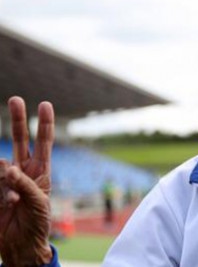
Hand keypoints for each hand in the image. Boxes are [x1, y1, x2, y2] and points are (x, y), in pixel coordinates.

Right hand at [0, 97, 54, 265]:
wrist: (21, 245)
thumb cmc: (37, 223)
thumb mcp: (38, 202)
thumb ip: (24, 183)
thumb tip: (7, 167)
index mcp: (40, 171)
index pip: (43, 142)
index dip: (44, 124)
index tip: (45, 104)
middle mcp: (23, 170)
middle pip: (20, 139)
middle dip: (18, 120)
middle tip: (16, 99)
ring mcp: (6, 179)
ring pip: (1, 165)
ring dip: (6, 182)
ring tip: (12, 202)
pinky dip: (1, 192)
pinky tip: (7, 204)